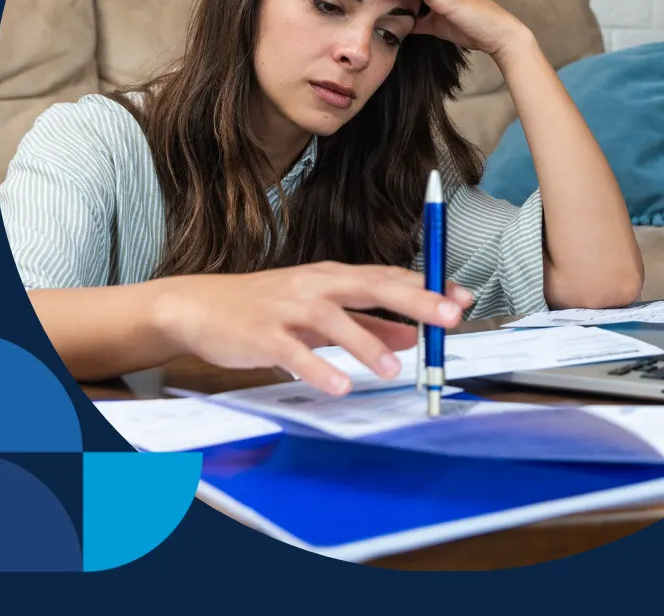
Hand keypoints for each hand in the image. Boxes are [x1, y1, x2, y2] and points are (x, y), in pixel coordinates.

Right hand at [151, 262, 474, 394]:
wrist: (200, 306)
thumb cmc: (266, 307)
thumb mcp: (320, 309)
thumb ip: (367, 322)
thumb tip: (413, 336)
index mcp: (334, 277)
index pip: (390, 277)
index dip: (427, 287)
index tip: (462, 299)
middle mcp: (317, 285)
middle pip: (372, 286)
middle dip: (414, 301)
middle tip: (448, 318)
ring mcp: (289, 308)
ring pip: (335, 320)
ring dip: (368, 344)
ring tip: (395, 370)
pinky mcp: (264, 334)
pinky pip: (295, 353)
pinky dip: (318, 370)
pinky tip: (339, 386)